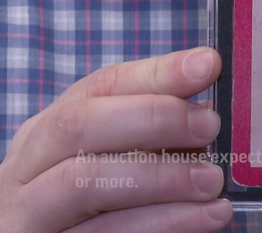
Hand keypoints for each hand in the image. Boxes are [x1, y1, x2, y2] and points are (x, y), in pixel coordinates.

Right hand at [0, 47, 232, 231]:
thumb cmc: (102, 205)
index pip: (100, 86)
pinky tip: (207, 217)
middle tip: (209, 126)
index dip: (157, 73)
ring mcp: (30, 215)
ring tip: (213, 180)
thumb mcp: (119, 160)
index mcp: (49, 131)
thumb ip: (155, 134)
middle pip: (79, 125)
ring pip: (85, 184)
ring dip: (162, 177)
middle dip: (153, 118)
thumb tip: (207, 112)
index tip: (207, 65)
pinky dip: (165, 224)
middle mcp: (28, 168)